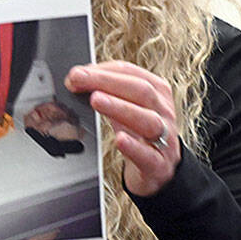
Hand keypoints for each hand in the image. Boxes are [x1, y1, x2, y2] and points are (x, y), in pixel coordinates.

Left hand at [63, 61, 179, 195]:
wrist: (158, 169)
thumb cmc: (138, 134)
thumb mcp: (125, 108)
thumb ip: (105, 93)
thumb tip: (76, 79)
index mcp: (157, 91)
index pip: (130, 72)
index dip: (103, 70)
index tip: (78, 73)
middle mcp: (163, 111)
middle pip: (140, 90)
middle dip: (107, 82)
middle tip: (78, 80)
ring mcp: (164, 138)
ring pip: (147, 119)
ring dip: (120, 107)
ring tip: (95, 100)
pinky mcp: (159, 165)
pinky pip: (148, 155)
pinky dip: (134, 147)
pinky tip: (119, 140)